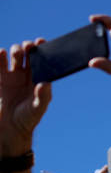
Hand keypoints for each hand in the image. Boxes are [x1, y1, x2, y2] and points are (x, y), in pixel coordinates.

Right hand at [0, 41, 52, 155]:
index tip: (41, 42)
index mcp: (39, 78)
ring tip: (13, 53)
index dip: (42, 49)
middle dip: (27, 48)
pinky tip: (0, 53)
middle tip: (27, 47)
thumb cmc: (27, 120)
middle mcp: (26, 75)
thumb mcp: (37, 109)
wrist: (8, 130)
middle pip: (27, 54)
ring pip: (13, 55)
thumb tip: (45, 83)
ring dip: (14, 50)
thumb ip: (42, 96)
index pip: (42, 60)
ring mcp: (11, 76)